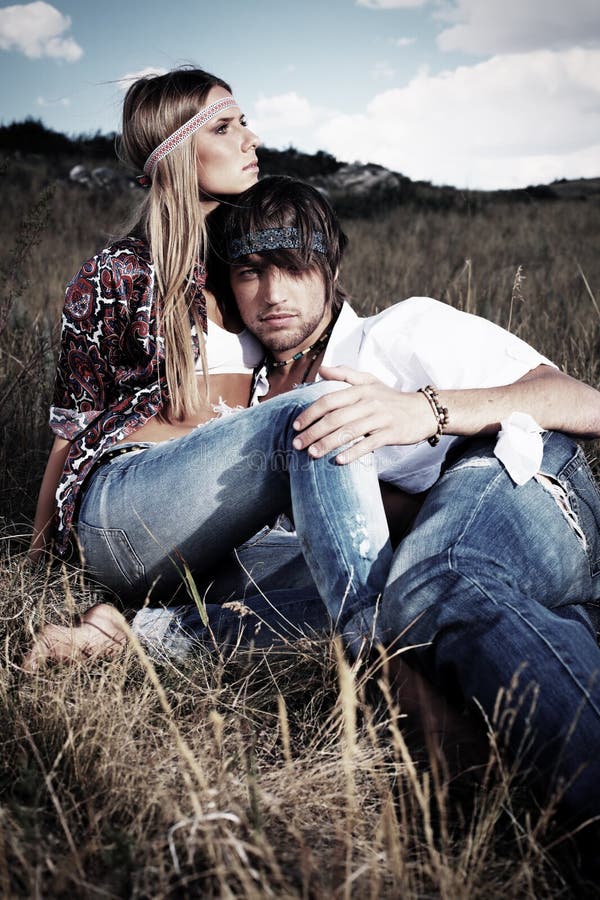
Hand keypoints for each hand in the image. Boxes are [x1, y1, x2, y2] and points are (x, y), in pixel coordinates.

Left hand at [292, 365, 436, 463]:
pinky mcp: (391, 433)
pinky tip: (339, 461)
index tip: (296, 426)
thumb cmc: (391, 398)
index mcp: (360, 389)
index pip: (329, 400)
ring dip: (327, 444)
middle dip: (313, 432)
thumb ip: (345, 373)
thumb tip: (321, 369)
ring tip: (312, 454)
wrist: (424, 411)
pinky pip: (368, 444)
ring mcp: (380, 418)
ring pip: (349, 432)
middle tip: (297, 444)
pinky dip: (353, 453)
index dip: (310, 413)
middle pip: (335, 418)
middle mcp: (369, 402)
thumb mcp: (370, 380)